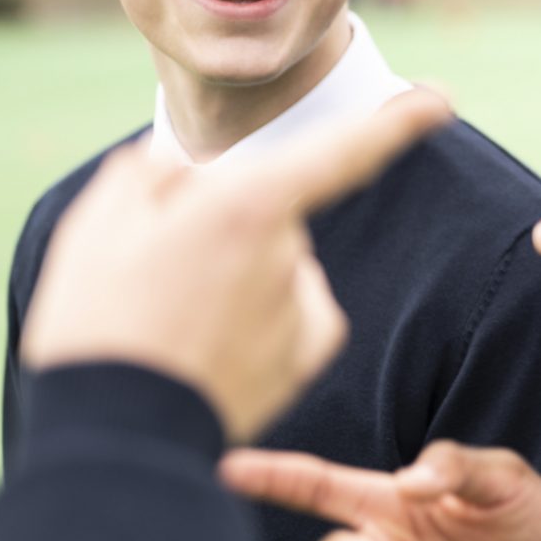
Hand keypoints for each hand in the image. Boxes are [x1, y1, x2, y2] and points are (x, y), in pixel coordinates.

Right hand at [19, 88, 451, 441]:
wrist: (115, 441)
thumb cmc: (99, 324)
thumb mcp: (98, 225)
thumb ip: (153, 177)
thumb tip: (188, 176)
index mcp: (249, 205)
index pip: (341, 150)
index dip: (396, 122)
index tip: (442, 99)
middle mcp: (293, 252)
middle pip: (269, 213)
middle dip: (225, 229)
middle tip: (154, 281)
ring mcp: (304, 305)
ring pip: (276, 263)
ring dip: (236, 279)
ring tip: (171, 324)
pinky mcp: (306, 354)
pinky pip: (293, 308)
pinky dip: (261, 318)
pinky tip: (212, 347)